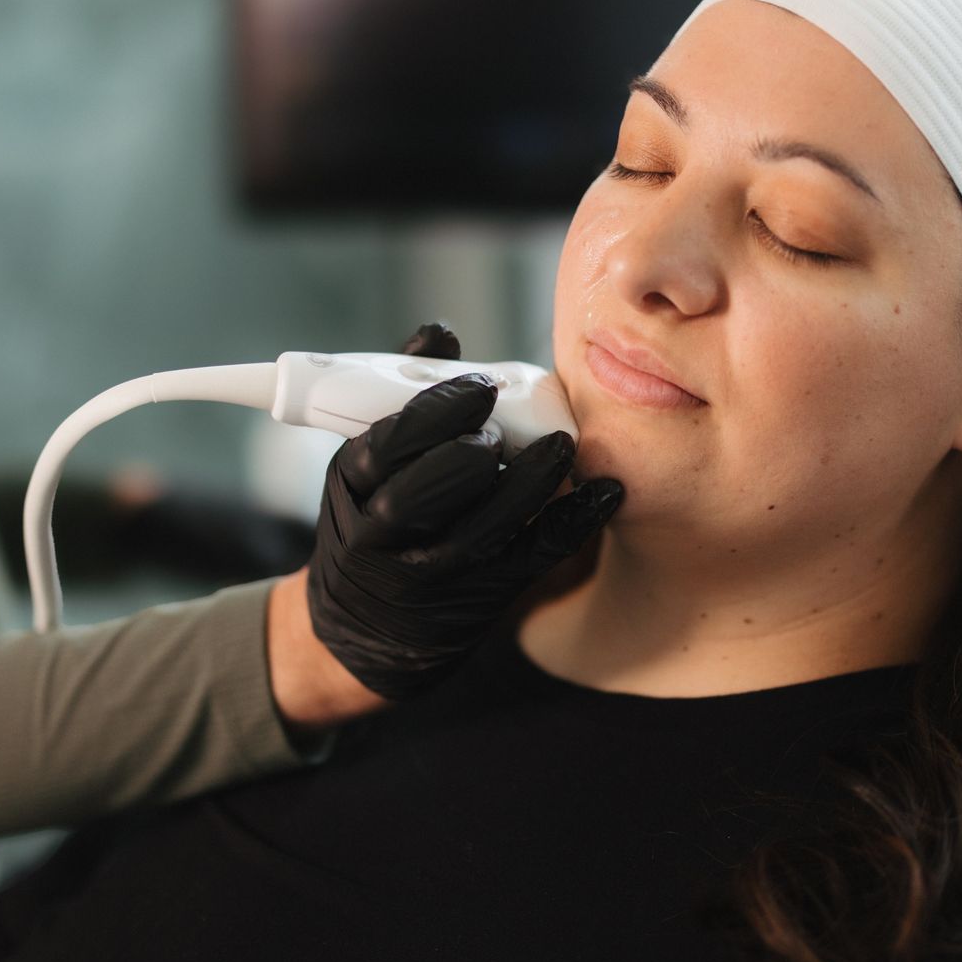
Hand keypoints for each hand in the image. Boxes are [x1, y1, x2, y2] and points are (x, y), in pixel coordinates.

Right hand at [304, 322, 622, 699]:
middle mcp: (386, 537)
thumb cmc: (374, 520)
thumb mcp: (365, 465)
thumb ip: (403, 398)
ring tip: (559, 447)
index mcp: (353, 487)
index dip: (434, 413)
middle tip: (501, 426)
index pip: (385, 446)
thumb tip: (440, 333)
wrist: (371, 628)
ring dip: (524, 485)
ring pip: (478, 532)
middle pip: (420, 496)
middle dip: (466, 454)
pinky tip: (608, 492)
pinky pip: (531, 560)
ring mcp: (434, 574)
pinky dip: (572, 524)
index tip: (478, 387)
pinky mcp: (484, 596)